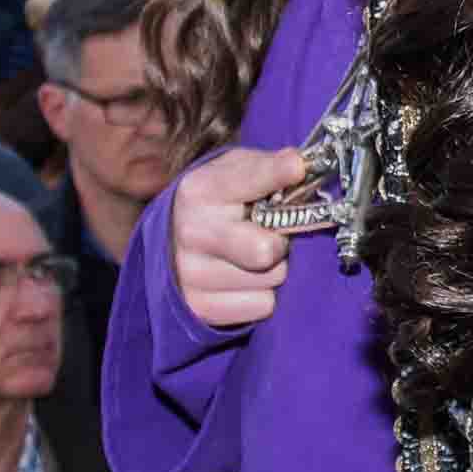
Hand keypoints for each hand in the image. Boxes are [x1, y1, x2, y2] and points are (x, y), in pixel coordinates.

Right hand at [171, 143, 311, 327]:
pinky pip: (263, 305)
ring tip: (253, 256)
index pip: (250, 180)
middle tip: (272, 233)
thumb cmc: (217, 203)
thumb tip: (299, 164)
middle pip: (265, 249)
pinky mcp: (202, 307)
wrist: (173, 244)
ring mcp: (192, 273)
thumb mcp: (233, 171)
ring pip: (271, 279)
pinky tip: (245, 280)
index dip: (278, 173)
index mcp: (199, 191)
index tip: (297, 167)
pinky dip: (262, 295)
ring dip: (274, 269)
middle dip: (279, 241)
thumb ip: (265, 166)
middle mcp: (192, 232)